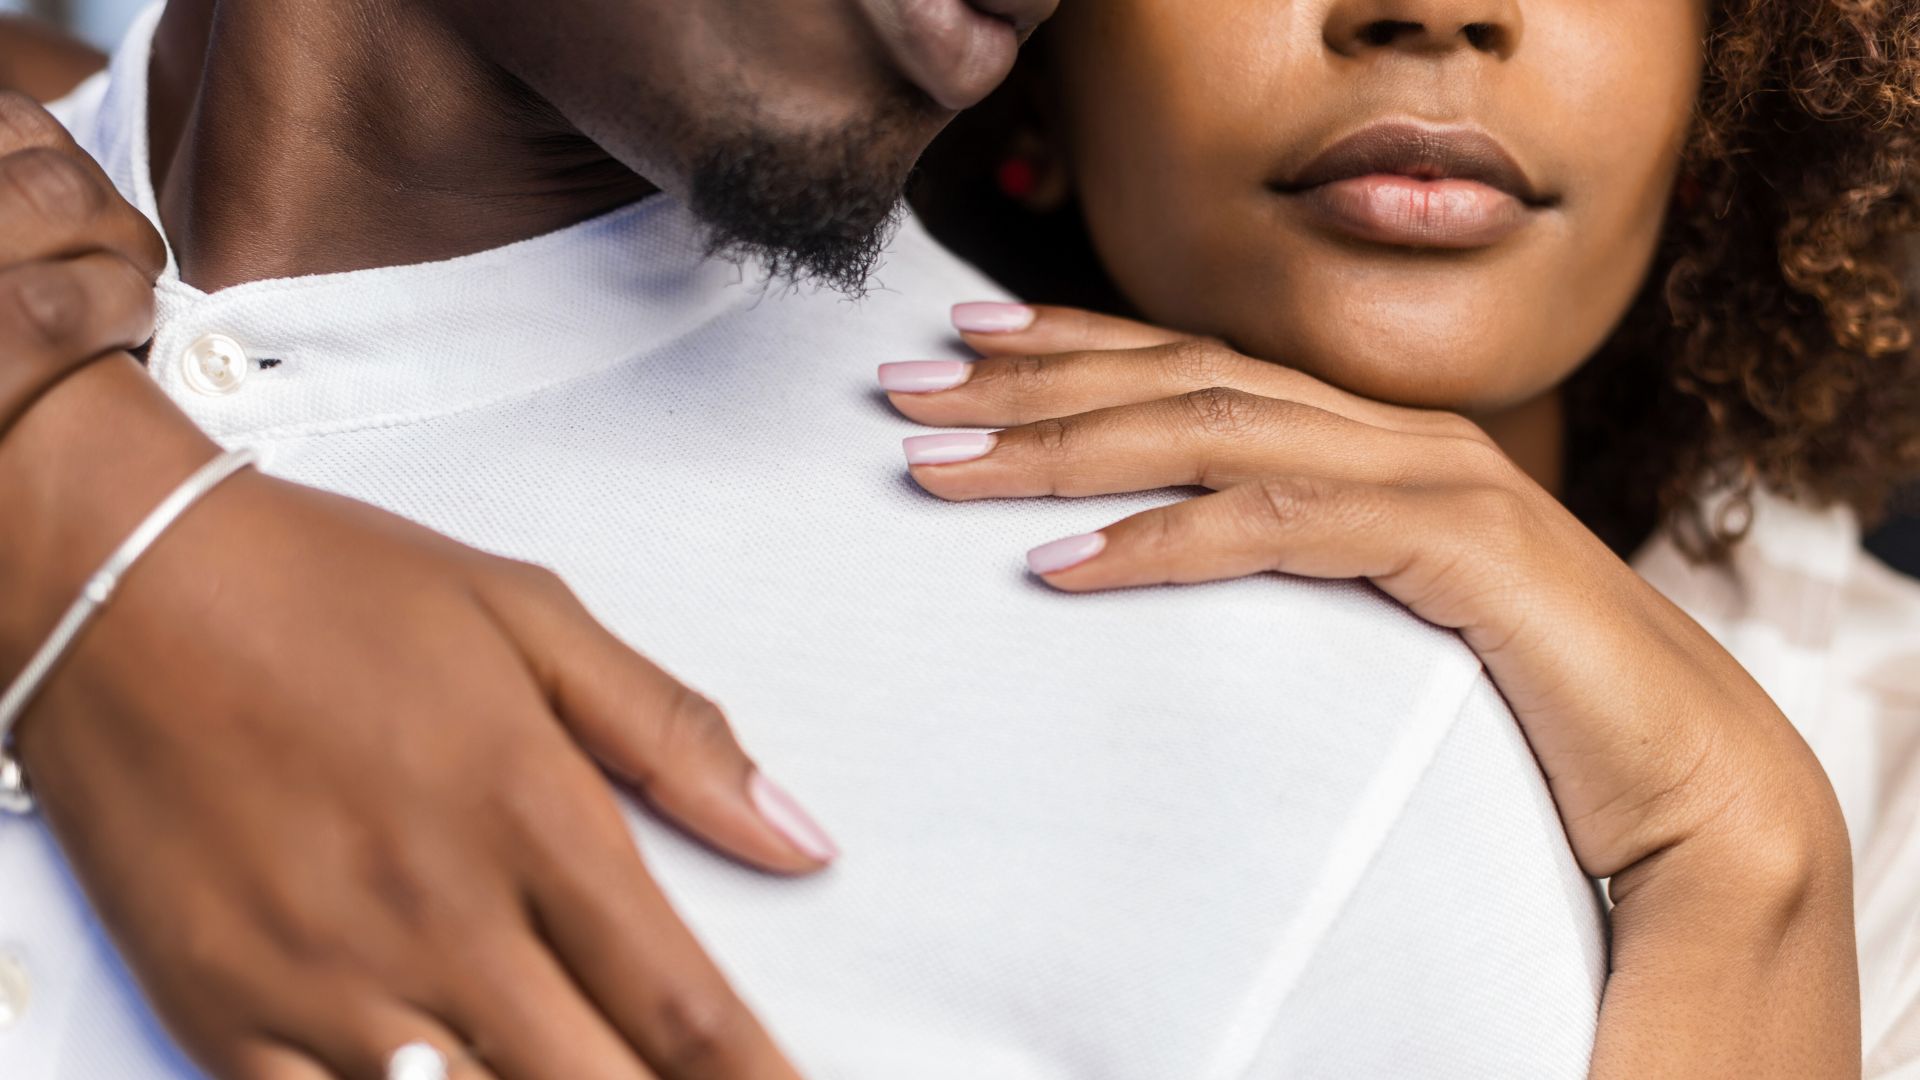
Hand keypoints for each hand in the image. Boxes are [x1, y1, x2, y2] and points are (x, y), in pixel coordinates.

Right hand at [0, 93, 829, 1079]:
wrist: (118, 579)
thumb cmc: (327, 589)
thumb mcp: (531, 618)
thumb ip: (675, 736)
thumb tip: (801, 835)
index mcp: (530, 816)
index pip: (680, 1004)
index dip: (755, 1077)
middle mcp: (439, 917)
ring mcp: (325, 981)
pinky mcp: (224, 1013)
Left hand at [884, 303, 1858, 1077]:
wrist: (1685, 773)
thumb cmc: (1516, 700)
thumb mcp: (1370, 611)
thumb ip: (1286, 560)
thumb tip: (1148, 562)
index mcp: (1366, 437)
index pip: (1191, 364)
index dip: (1070, 344)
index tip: (960, 343)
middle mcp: (1392, 431)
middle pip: (1176, 378)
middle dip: (1029, 381)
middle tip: (905, 392)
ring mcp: (1428, 475)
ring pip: (1211, 432)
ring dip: (1064, 448)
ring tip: (945, 473)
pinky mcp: (1458, 542)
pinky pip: (1278, 526)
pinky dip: (1163, 538)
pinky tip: (1063, 565)